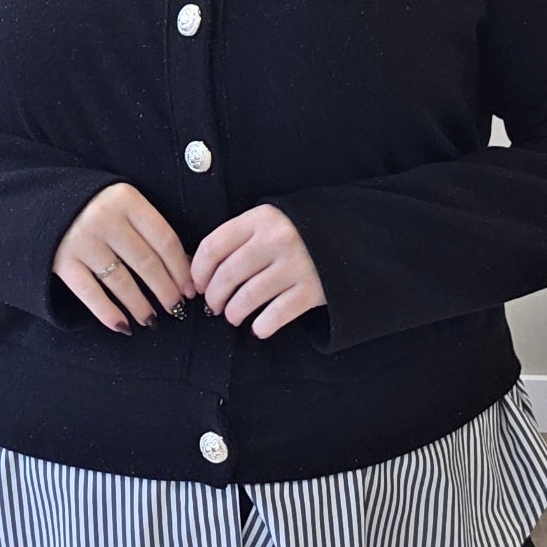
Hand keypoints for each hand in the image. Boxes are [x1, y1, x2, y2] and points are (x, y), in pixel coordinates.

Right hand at [54, 182, 197, 331]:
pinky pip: (90, 293)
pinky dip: (108, 312)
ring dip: (140, 305)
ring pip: (121, 281)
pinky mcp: (63, 261)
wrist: (45, 203)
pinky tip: (123, 326)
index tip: (190, 289)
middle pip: (146, 262)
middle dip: (166, 290)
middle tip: (176, 308)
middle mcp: (105, 218)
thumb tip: (184, 267)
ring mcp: (82, 241)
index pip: (164, 239)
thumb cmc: (96, 207)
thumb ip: (148, 228)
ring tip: (152, 319)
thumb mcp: (124, 205)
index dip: (181, 268)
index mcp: (127, 200)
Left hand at [191, 204, 325, 338]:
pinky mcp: (313, 289)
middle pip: (227, 275)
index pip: (213, 246)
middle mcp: (278, 239)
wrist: (350, 238)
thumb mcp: (269, 222)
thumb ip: (238, 238)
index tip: (198, 285)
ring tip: (233, 316)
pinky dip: (262, 326)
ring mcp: (297, 264)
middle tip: (214, 306)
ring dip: (233, 313)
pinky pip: (276, 314)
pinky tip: (258, 328)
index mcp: (261, 218)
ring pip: (248, 297)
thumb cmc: (297, 233)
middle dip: (214, 297)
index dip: (198, 271)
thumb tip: (197, 270)